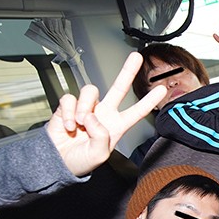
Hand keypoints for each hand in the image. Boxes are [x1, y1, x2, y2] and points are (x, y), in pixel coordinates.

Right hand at [45, 52, 166, 176]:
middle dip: (127, 71)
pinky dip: (67, 112)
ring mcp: (86, 108)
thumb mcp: (97, 155)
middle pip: (118, 88)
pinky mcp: (68, 106)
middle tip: (137, 57)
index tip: (162, 89)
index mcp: (116, 126)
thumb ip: (101, 137)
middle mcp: (104, 114)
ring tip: (79, 124)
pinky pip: (70, 99)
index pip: (136, 112)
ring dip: (84, 108)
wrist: (57, 161)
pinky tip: (68, 126)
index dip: (148, 101)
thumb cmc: (80, 161)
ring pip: (90, 91)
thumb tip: (93, 117)